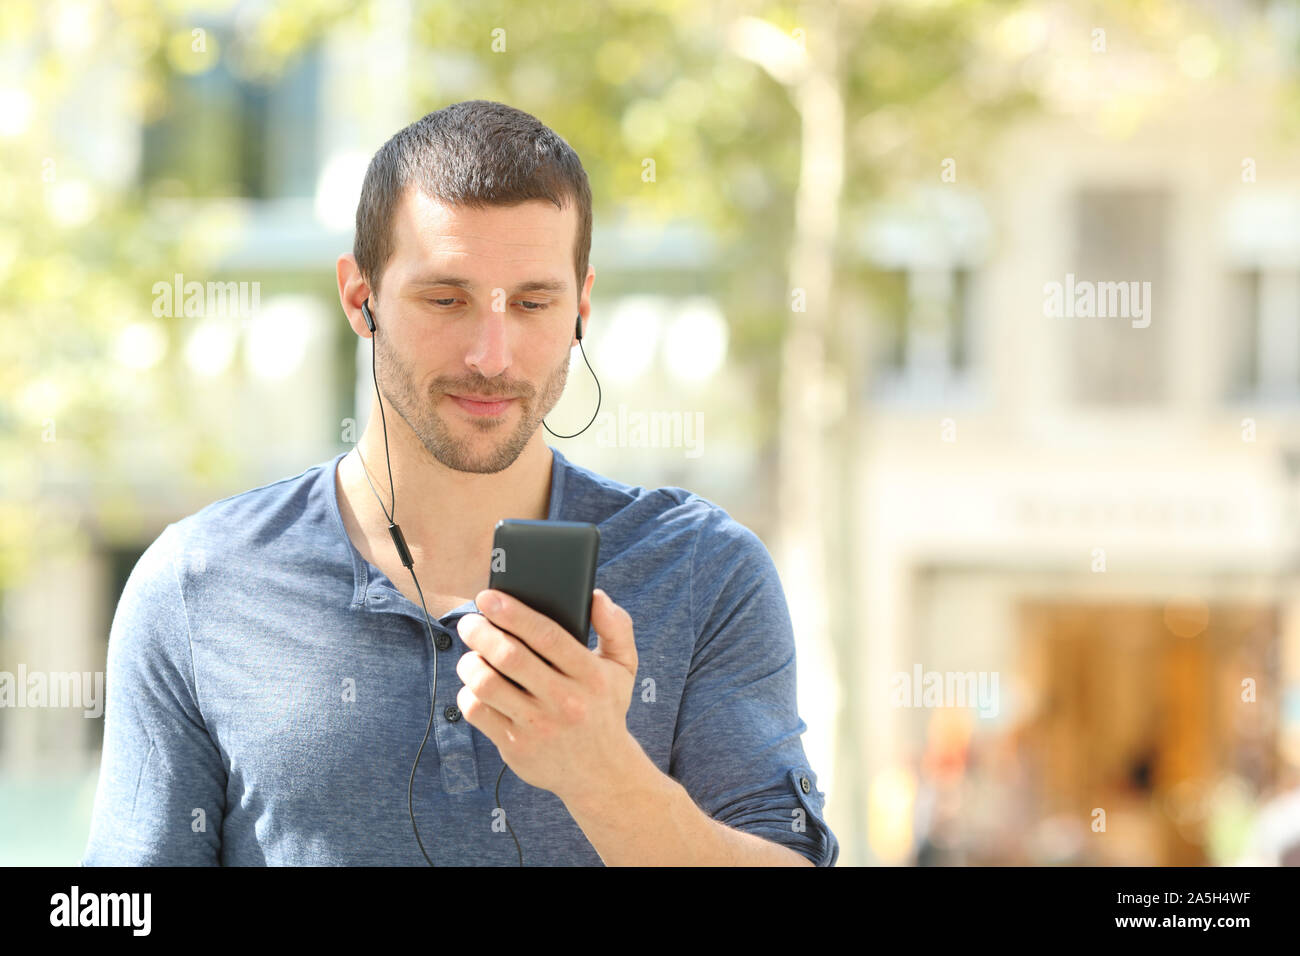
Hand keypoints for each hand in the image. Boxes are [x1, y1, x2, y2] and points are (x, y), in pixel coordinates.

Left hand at [455, 588, 639, 800]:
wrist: (601, 773)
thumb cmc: (605, 708)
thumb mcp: (624, 667)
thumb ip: (617, 627)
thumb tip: (597, 596)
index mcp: (590, 675)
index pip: (547, 635)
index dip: (513, 612)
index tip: (489, 597)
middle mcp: (565, 701)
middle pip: (510, 657)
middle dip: (481, 632)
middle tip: (469, 623)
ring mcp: (539, 726)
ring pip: (487, 684)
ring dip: (469, 663)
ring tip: (471, 656)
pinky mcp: (516, 747)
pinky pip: (478, 713)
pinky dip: (468, 694)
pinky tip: (474, 687)